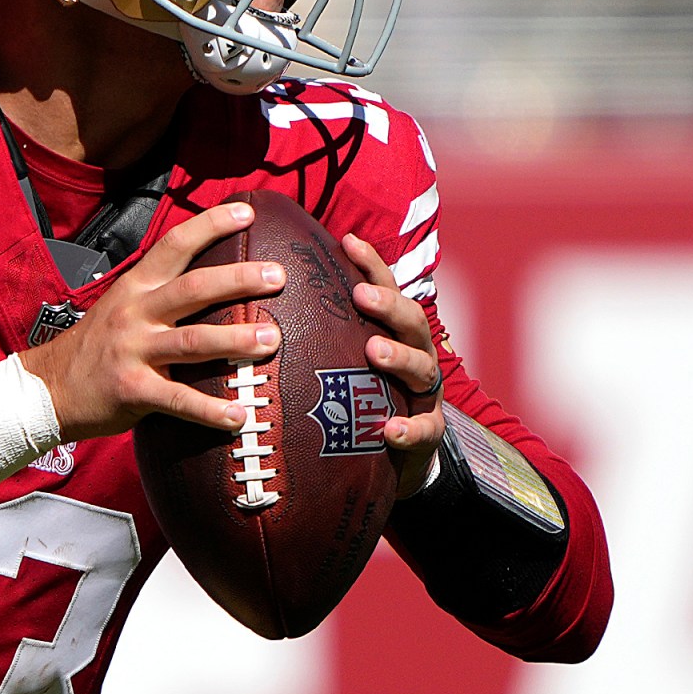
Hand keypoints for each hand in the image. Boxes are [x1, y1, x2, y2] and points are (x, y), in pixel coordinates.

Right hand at [24, 199, 283, 441]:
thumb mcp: (122, 308)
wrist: (48, 389)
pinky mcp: (133, 391)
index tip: (248, 212)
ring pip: (193, 340)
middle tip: (278, 275)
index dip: (211, 224)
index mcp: (136, 287)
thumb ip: (161, 297)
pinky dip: (211, 409)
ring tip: (273, 339)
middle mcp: (135, 312)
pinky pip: (179, 399)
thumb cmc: (96, 349)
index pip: (174, 244)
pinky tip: (239, 415)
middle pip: (193, 288)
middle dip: (239, 278)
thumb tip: (216, 286)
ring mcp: (133, 351)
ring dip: (236, 340)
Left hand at [342, 232, 446, 498]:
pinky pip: (424, 428)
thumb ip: (320, 332)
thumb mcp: (345, 360)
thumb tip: (264, 296)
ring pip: (422, 368)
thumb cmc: (362, 396)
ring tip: (374, 351)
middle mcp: (417, 355)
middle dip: (389, 306)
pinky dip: (409, 428)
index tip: (348, 242)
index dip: (371, 265)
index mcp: (396, 333)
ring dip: (400, 357)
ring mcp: (425, 393)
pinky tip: (390, 430)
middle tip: (361, 296)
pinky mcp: (428, 430)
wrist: (396, 451)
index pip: (387, 290)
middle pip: (412, 322)